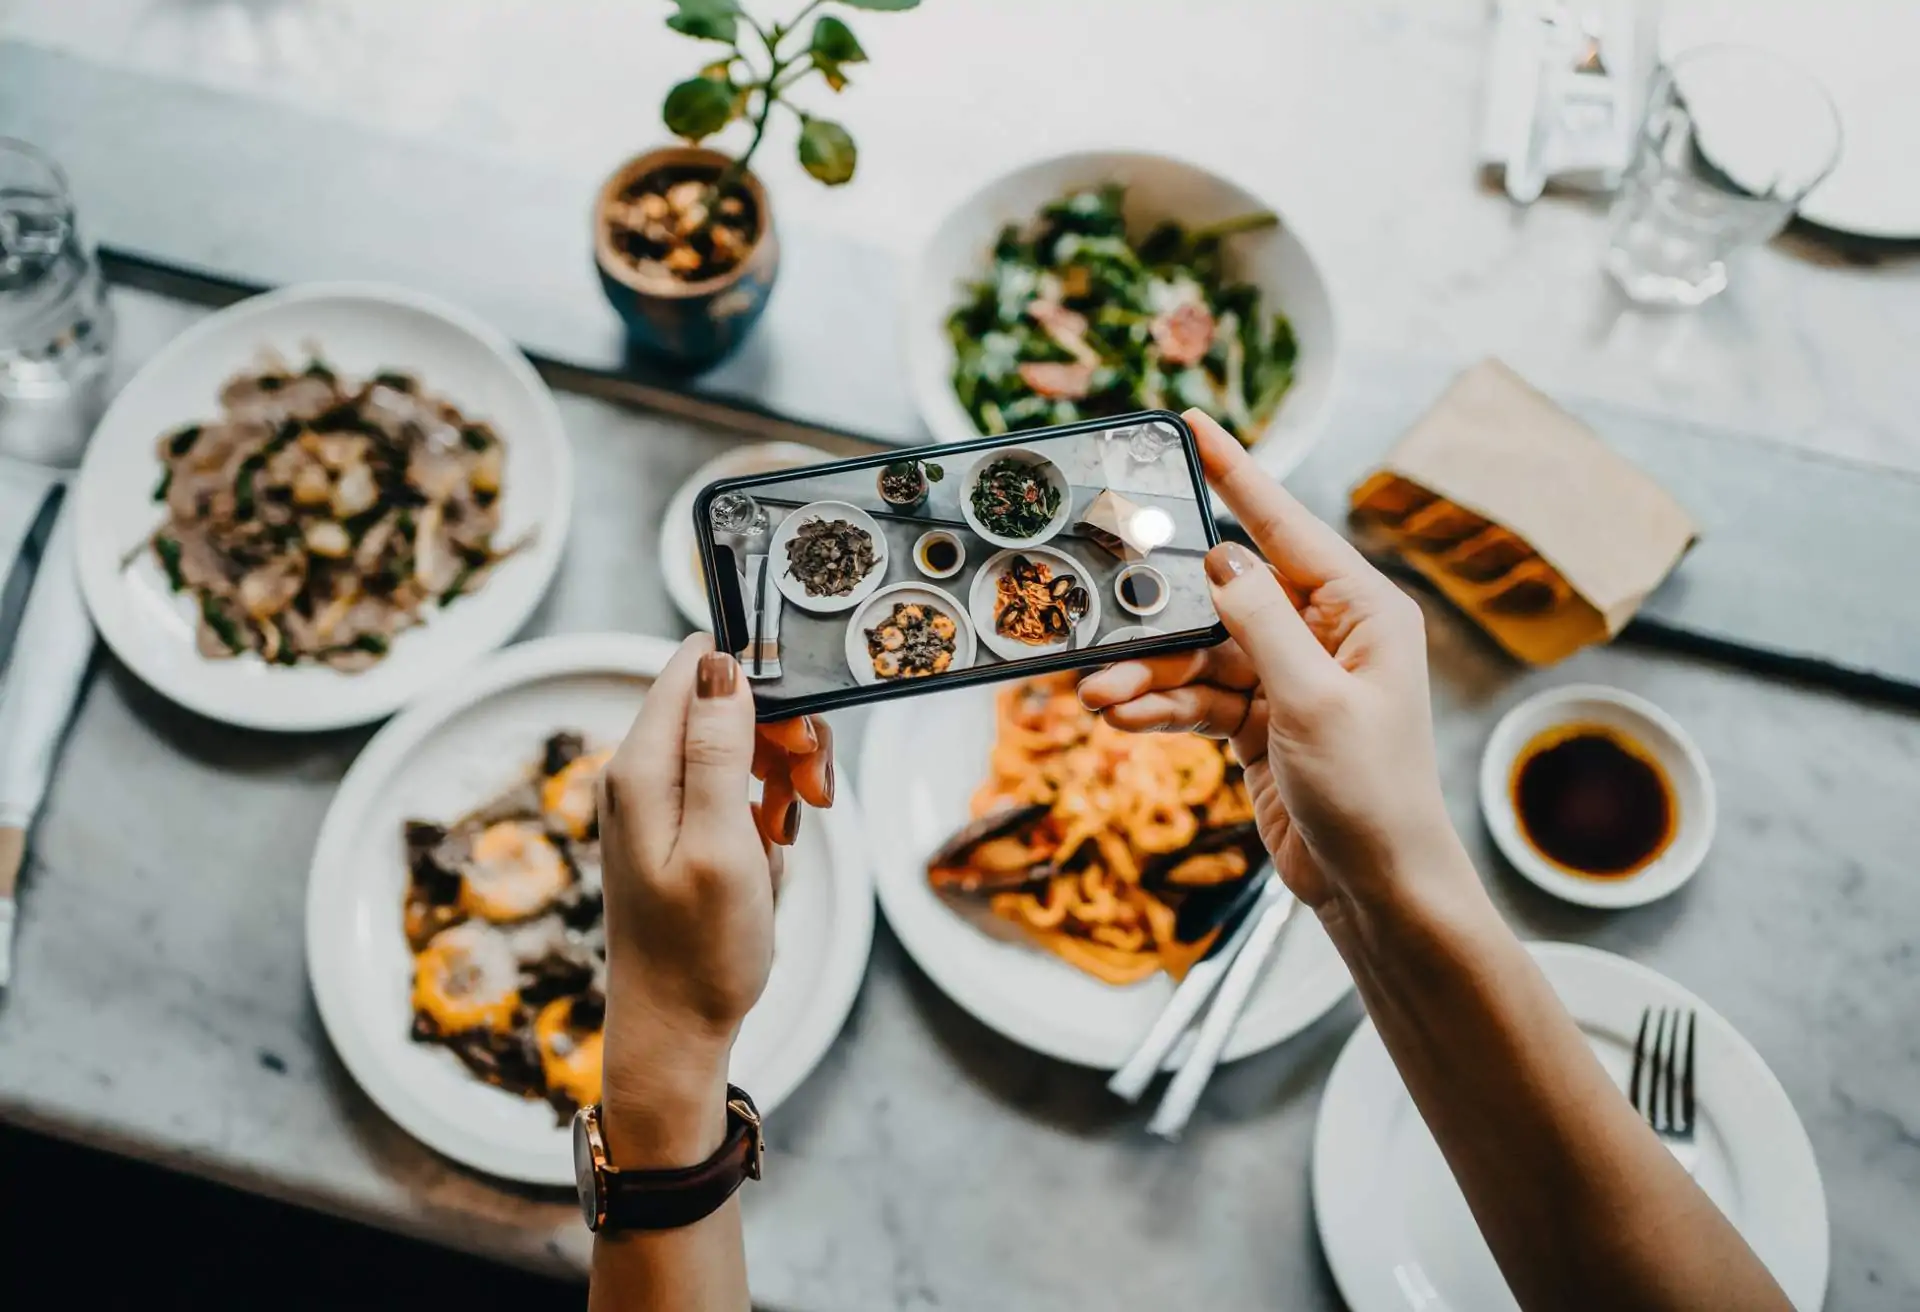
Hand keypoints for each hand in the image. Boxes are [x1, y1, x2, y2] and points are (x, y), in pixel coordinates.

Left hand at [594, 635, 832, 1160]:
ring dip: (779, 776)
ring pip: (737, 742)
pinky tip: (769, 850)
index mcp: (642, 766)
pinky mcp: (679, 824)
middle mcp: (641, 770)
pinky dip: (763, 809)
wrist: (675, 1028)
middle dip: (781, 736)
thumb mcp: (721, 846)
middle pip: (725, 700)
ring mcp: (658, 798)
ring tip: (787, 831)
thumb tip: (720, 662)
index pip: (697, 664)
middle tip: (809, 793)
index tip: (795, 738)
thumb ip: (717, 750)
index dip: (759, 682)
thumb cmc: (700, 950)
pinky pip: (733, 786)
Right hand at [1079, 410, 1473, 939]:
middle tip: (1102, 602)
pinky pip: (1199, 697)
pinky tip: (1124, 718)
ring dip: (1150, 674)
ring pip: (1201, 653)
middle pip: (1227, 594)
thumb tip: (1222, 556)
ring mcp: (1290, 678)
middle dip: (1162, 612)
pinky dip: (1163, 707)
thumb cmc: (1372, 795)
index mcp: (1360, 611)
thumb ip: (1262, 624)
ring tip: (1098, 692)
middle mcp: (1326, 634)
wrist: (1377, 889)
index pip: (1286, 526)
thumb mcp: (1314, 704)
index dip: (1236, 474)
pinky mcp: (1261, 722)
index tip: (1192, 425)